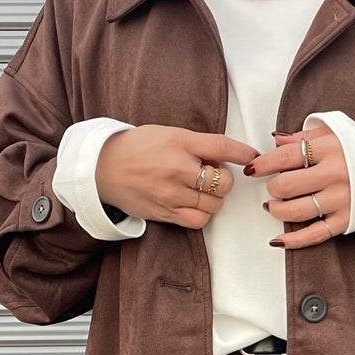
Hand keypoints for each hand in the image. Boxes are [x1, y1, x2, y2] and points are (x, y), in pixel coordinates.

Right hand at [95, 125, 259, 229]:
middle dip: (225, 179)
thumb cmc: (136, 148)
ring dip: (214, 198)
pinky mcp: (164, 213)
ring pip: (214, 204)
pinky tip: (193, 204)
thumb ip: (196, 145)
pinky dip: (202, 214)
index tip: (252, 157)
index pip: (222, 147)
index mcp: (179, 142)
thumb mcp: (167, 134)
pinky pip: (198, 220)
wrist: (101, 167)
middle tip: (212, 174)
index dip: (243, 153)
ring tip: (199, 189)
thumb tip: (223, 160)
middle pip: (224, 182)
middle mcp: (176, 168)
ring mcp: (171, 193)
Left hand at [248, 126, 350, 247]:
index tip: (253, 169)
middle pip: (287, 186)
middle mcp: (335, 175)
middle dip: (272, 189)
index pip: (286, 156)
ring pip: (296, 211)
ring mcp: (340, 200)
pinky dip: (294, 240)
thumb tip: (276, 141)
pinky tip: (278, 240)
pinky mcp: (345, 220)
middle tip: (272, 188)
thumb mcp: (334, 133)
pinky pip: (315, 234)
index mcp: (330, 149)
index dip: (263, 164)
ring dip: (277, 211)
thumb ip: (304, 137)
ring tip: (274, 207)